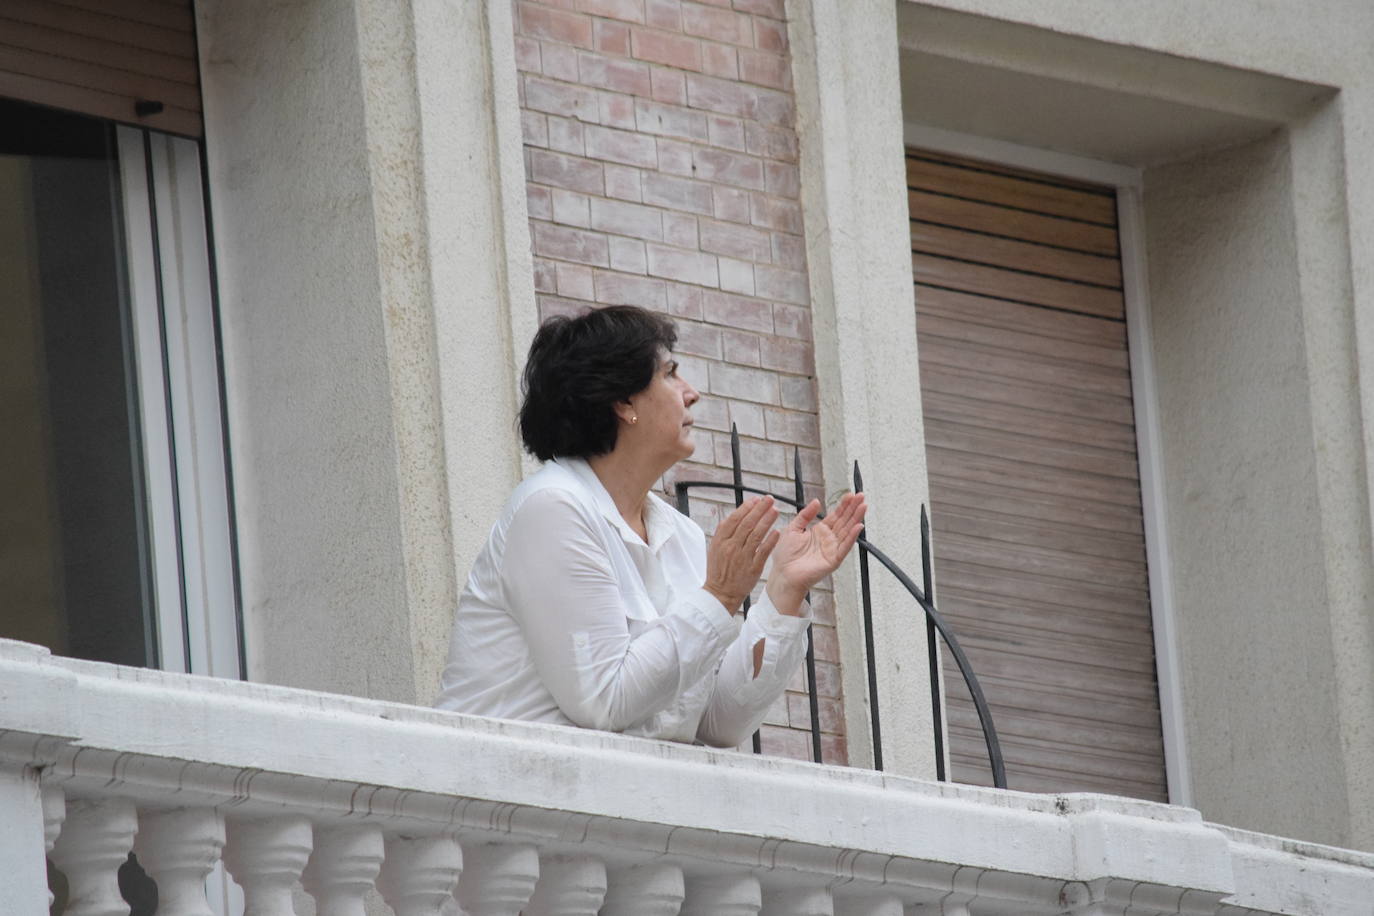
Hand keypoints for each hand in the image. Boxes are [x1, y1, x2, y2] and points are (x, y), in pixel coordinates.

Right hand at [704, 496, 779, 614]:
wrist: (720, 593)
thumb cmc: (719, 569)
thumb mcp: (715, 548)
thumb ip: (725, 531)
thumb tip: (739, 513)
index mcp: (721, 541)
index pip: (735, 519)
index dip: (746, 507)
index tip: (756, 499)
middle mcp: (731, 548)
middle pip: (747, 524)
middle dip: (759, 509)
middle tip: (770, 499)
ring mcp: (742, 558)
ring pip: (756, 535)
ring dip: (767, 521)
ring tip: (776, 510)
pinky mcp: (753, 569)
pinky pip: (763, 552)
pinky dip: (770, 541)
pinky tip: (777, 532)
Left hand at [767, 493, 866, 613]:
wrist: (783, 574)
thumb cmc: (785, 555)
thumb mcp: (793, 528)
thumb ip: (805, 515)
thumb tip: (817, 501)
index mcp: (819, 531)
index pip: (835, 515)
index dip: (843, 505)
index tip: (851, 494)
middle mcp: (828, 539)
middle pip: (844, 521)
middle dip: (853, 508)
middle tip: (862, 496)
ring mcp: (832, 549)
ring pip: (847, 531)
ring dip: (856, 519)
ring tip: (863, 506)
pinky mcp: (833, 560)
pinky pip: (844, 547)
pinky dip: (852, 537)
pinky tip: (858, 526)